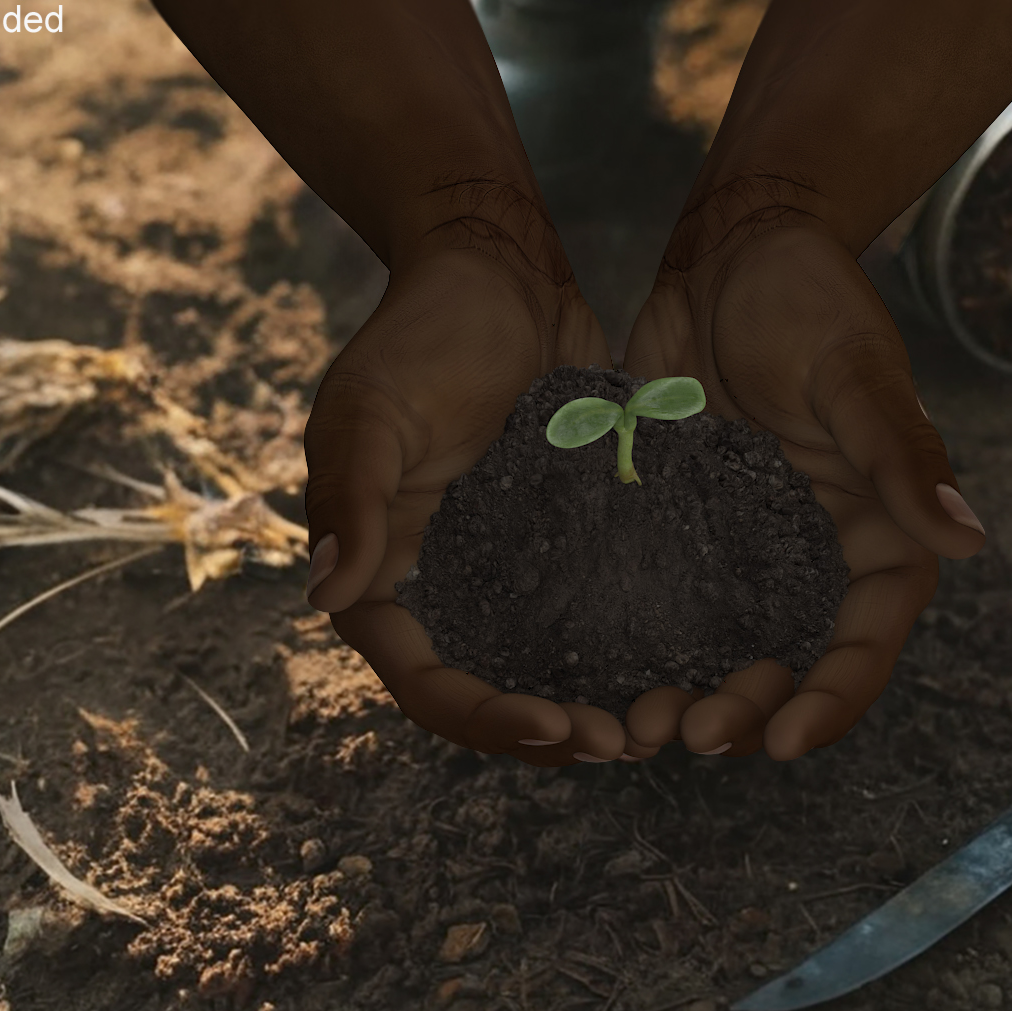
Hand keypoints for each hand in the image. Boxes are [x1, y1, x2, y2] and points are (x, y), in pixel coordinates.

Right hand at [304, 226, 639, 766]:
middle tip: (625, 742)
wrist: (498, 268)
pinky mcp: (563, 545)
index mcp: (379, 568)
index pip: (421, 676)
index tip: (553, 724)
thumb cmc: (423, 329)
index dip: (481, 716)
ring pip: (542, 672)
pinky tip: (683, 668)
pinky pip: (589, 619)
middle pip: (486, 695)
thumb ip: (352, 498)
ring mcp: (503, 570)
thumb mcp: (374, 406)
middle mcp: (439, 585)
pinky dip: (625, 653)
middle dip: (547, 733)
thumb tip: (327, 594)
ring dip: (593, 708)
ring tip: (659, 725)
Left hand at [618, 201, 986, 760]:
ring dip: (697, 690)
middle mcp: (818, 544)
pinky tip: (601, 675)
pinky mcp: (686, 521)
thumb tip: (968, 539)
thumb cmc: (809, 293)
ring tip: (644, 724)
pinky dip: (647, 641)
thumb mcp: (854, 372)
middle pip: (797, 657)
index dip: (838, 695)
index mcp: (880, 520)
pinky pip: (670, 599)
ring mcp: (749, 538)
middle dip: (754, 709)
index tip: (787, 741)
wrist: (730, 243)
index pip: (872, 631)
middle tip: (694, 737)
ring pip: (731, 643)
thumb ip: (901, 455)